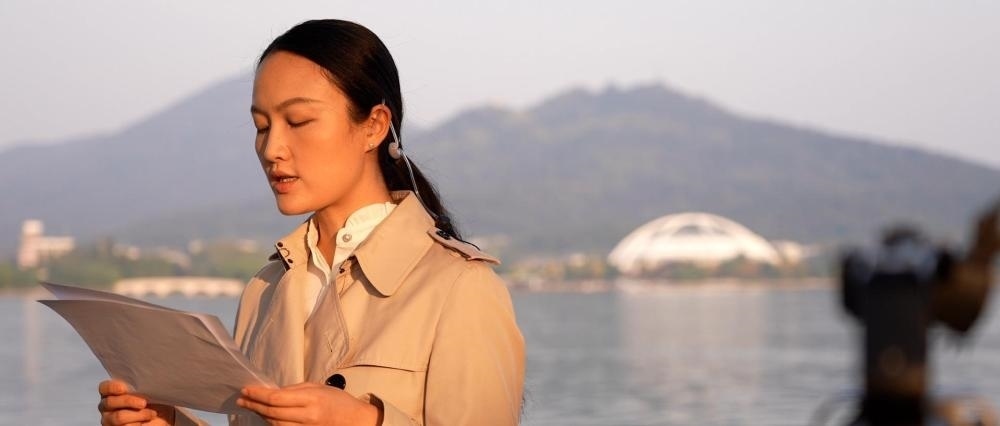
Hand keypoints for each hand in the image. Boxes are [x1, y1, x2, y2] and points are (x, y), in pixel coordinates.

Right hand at [98, 379, 174, 425]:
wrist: (160, 417)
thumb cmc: (153, 402)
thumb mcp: (149, 390)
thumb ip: (141, 383)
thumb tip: (145, 376)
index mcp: (112, 392)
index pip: (105, 387)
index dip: (112, 387)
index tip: (124, 388)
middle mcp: (107, 406)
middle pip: (110, 402)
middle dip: (128, 401)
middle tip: (144, 402)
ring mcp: (109, 420)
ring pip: (118, 417)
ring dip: (138, 414)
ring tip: (151, 413)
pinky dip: (138, 423)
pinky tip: (147, 421)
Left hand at [237, 382, 380, 425]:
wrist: (355, 421)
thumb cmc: (338, 401)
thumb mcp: (318, 387)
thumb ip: (295, 389)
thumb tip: (273, 392)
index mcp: (311, 399)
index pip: (277, 398)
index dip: (258, 394)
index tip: (246, 390)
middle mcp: (307, 416)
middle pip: (272, 412)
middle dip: (254, 405)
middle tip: (242, 399)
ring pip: (275, 424)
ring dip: (261, 415)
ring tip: (252, 406)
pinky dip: (272, 424)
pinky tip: (266, 417)